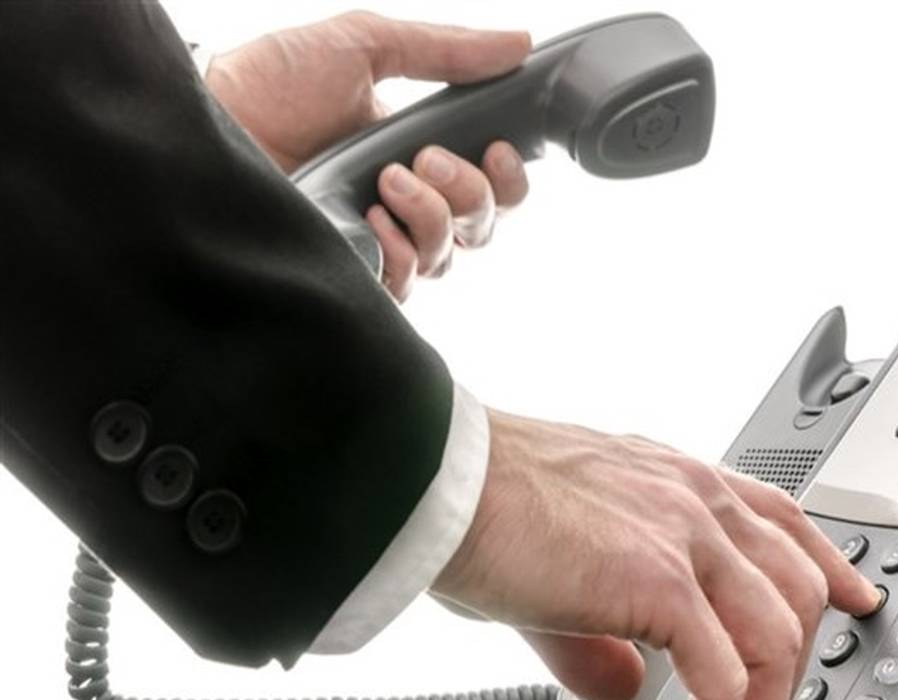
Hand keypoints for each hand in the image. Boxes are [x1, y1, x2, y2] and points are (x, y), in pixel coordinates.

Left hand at [205, 11, 531, 299]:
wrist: (207, 121)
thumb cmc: (269, 83)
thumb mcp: (362, 45)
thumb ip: (443, 49)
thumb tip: (518, 43)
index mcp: (416, 153)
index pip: (491, 185)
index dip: (507, 175)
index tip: (494, 148)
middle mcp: (403, 205)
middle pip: (481, 227)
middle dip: (470, 192)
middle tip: (425, 159)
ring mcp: (376, 243)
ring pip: (447, 258)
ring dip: (430, 216)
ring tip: (385, 179)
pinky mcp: (350, 274)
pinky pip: (405, 285)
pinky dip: (399, 254)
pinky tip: (369, 219)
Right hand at [433, 411, 883, 699]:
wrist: (440, 482)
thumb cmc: (484, 505)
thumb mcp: (562, 567)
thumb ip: (605, 631)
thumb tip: (630, 689)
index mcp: (680, 480)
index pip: (784, 519)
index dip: (830, 566)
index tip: (857, 601)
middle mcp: (697, 499)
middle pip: (798, 591)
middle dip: (792, 674)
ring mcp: (687, 537)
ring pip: (778, 641)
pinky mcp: (662, 583)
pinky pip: (726, 679)